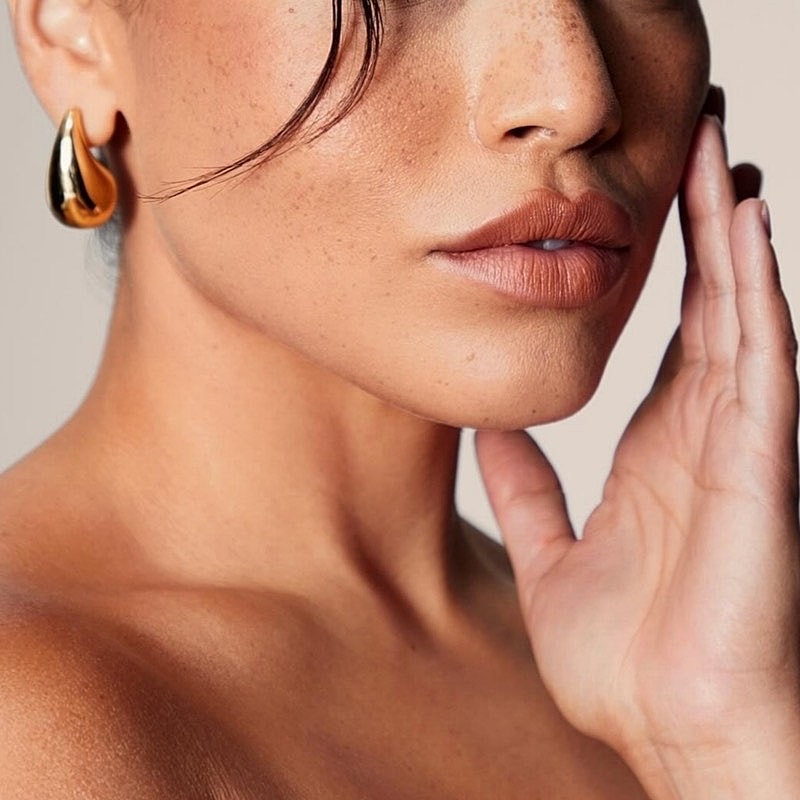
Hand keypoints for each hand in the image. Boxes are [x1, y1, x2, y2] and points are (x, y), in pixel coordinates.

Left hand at [476, 115, 799, 789]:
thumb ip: (525, 493)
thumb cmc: (626, 660)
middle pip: (707, 302)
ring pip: (740, 309)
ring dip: (730, 228)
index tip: (640, 207)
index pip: (663, 338)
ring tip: (719, 145)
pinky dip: (756, 288)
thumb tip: (490, 435)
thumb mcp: (550, 558)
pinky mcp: (760, 463)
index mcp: (654, 452)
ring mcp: (737, 442)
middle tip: (691, 136)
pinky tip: (745, 223)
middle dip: (700, 220)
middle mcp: (701, 433)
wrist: (670, 731)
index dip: (660, 270)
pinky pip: (762, 357)